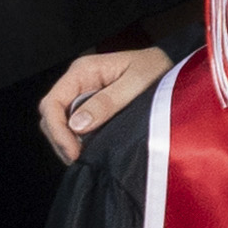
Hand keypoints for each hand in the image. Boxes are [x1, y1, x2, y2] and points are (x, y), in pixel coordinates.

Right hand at [37, 48, 181, 158]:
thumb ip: (107, 102)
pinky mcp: (92, 107)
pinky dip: (79, 140)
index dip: (58, 130)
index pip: (53, 102)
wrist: (175, 69)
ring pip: (61, 123)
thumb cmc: (158, 68)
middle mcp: (79, 82)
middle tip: (78, 159)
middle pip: (52, 115)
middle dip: (61, 139)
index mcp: (83, 71)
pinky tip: (91, 150)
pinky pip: (76, 126)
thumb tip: (77, 124)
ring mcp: (84, 95)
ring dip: (68, 142)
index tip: (73, 152)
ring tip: (84, 157)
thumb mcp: (136, 83)